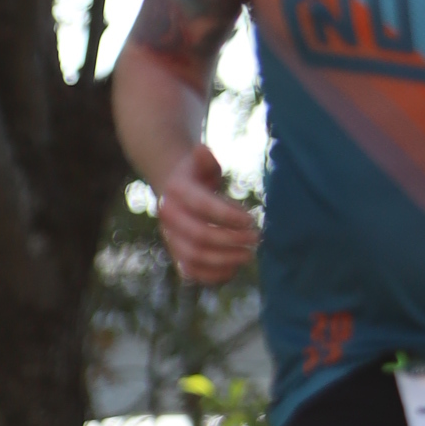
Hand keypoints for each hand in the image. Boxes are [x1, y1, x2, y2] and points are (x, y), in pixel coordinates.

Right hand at [157, 146, 257, 284]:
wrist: (176, 194)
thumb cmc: (198, 176)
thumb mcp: (202, 163)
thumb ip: (205, 159)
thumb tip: (202, 151)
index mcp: (175, 193)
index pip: (202, 207)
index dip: (228, 216)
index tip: (251, 220)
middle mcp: (168, 219)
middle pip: (198, 236)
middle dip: (230, 240)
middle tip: (256, 238)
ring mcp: (170, 240)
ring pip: (194, 258)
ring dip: (225, 259)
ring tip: (249, 254)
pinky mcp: (176, 256)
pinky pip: (192, 272)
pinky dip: (213, 275)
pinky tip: (234, 268)